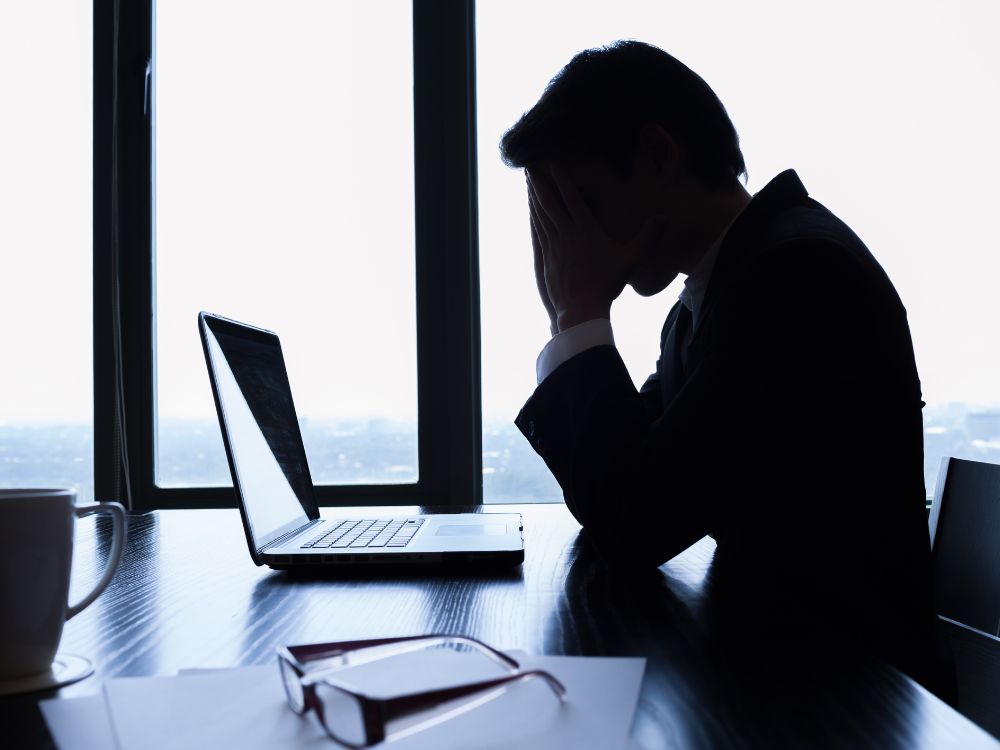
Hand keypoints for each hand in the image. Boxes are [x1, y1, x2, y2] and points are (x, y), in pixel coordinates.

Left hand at [527, 164, 661, 331]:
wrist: (582, 310)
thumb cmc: (608, 285)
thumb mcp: (631, 260)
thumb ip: (648, 238)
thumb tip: (665, 218)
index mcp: (586, 231)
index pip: (571, 198)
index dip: (561, 178)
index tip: (552, 162)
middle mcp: (567, 235)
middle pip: (550, 202)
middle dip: (540, 182)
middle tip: (531, 165)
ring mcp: (554, 246)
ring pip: (541, 215)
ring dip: (534, 196)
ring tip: (528, 180)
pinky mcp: (546, 258)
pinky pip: (538, 231)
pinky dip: (533, 216)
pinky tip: (530, 209)